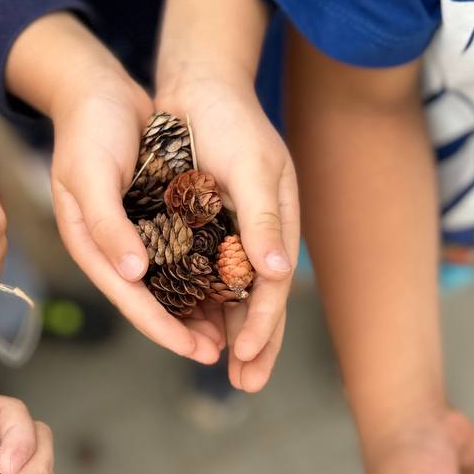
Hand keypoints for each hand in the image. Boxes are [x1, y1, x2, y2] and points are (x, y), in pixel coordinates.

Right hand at [48, 69, 226, 364]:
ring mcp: (134, 234)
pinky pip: (180, 256)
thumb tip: (132, 274)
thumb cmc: (89, 128)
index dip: (161, 328)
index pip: (129, 298)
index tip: (194, 350)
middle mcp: (113, 248)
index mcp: (91, 245)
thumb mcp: (90, 172)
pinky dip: (202, 274)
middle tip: (219, 354)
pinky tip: (228, 286)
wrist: (97, 90)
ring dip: (196, 309)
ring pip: (168, 284)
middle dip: (183, 330)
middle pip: (150, 301)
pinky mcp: (152, 217)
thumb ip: (107, 224)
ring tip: (230, 335)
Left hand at [154, 73, 298, 390]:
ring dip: (229, 331)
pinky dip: (205, 304)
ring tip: (224, 369)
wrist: (199, 88)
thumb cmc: (231, 122)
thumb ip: (264, 218)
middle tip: (247, 385)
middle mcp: (257, 236)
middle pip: (257, 302)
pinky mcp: (203, 229)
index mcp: (276, 226)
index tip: (246, 357)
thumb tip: (276, 272)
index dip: (262, 325)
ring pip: (232, 296)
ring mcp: (231, 235)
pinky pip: (205, 276)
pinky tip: (196, 327)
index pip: (271, 288)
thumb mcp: (251, 166)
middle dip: (255, 345)